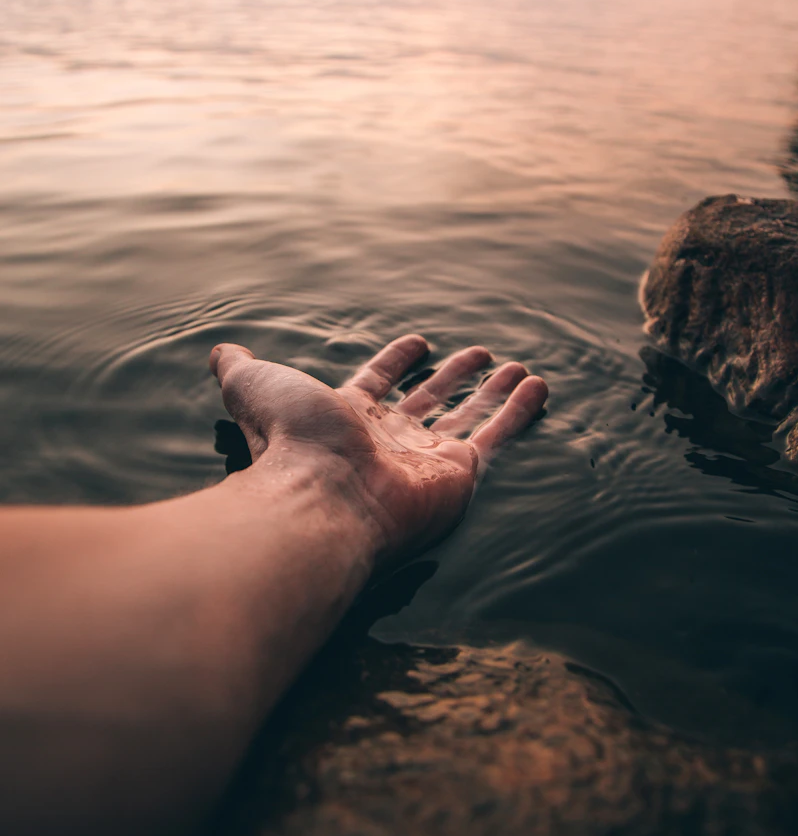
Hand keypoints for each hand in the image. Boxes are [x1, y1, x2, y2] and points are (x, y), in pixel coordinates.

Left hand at [209, 335, 546, 562]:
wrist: (322, 494)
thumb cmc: (290, 440)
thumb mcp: (255, 386)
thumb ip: (241, 370)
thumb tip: (221, 352)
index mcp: (347, 419)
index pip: (378, 384)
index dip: (396, 362)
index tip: (418, 342)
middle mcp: (388, 441)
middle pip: (429, 402)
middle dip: (453, 378)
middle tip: (478, 355)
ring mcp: (425, 459)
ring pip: (468, 417)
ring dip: (493, 392)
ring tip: (517, 368)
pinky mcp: (458, 473)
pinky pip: (495, 436)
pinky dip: (517, 411)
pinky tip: (537, 385)